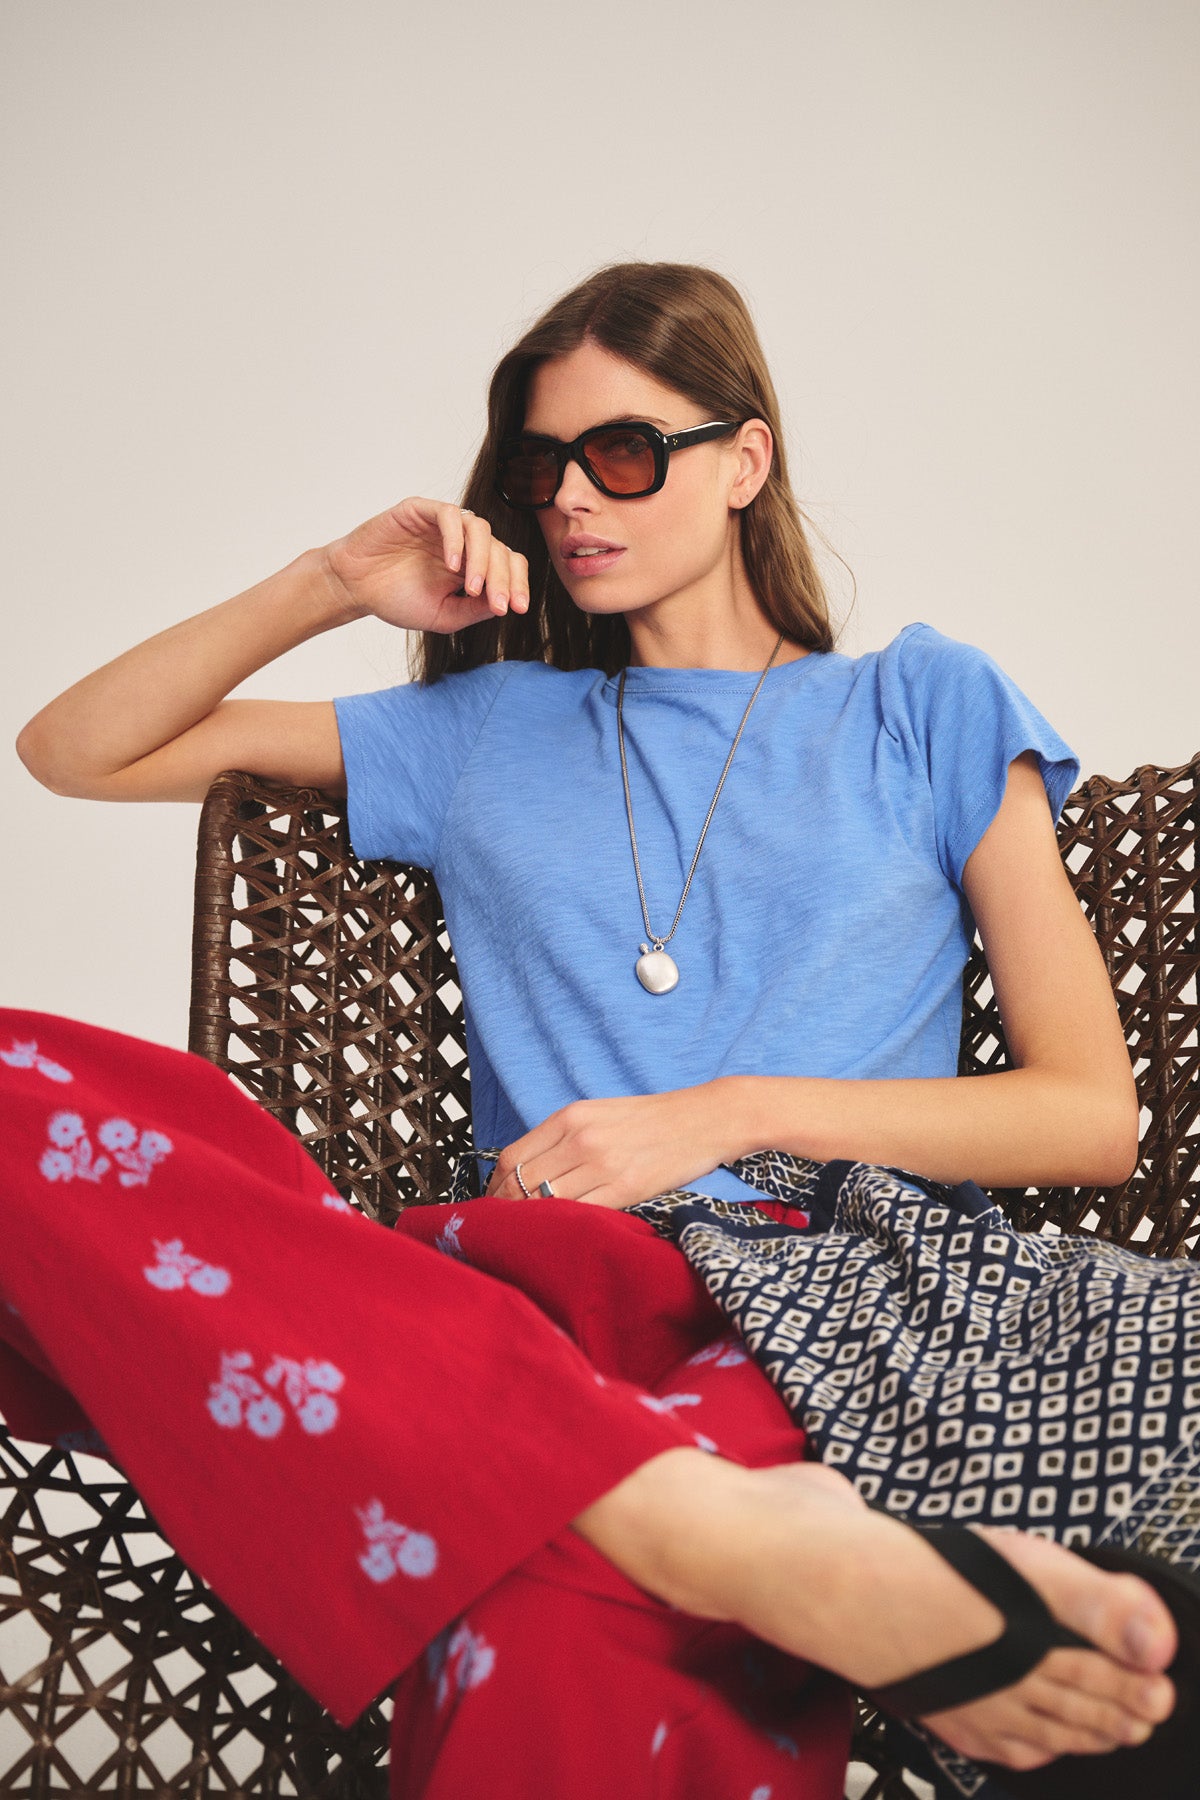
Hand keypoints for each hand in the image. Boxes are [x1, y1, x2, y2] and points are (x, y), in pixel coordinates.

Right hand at [321, 497, 529, 635]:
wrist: (355, 587)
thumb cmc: (395, 599)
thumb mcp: (443, 616)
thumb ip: (473, 610)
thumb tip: (504, 604)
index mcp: (472, 564)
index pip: (508, 565)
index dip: (517, 584)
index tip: (517, 610)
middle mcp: (463, 541)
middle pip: (499, 548)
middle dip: (504, 578)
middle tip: (500, 604)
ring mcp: (442, 524)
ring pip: (480, 528)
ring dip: (482, 559)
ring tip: (471, 586)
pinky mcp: (421, 510)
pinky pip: (449, 515)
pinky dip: (456, 539)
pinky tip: (452, 564)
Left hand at [485, 1085, 741, 1209]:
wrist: (705, 1119)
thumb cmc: (652, 1119)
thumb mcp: (600, 1113)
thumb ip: (564, 1137)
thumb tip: (530, 1172)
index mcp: (571, 1117)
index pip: (512, 1158)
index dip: (495, 1188)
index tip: (495, 1204)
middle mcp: (580, 1138)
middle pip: (521, 1183)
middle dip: (506, 1210)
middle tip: (504, 1228)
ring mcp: (602, 1163)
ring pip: (546, 1201)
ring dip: (532, 1222)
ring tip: (531, 1235)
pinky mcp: (626, 1188)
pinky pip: (581, 1213)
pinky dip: (566, 1226)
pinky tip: (564, 1233)